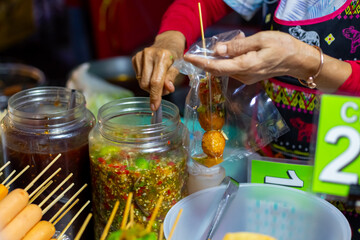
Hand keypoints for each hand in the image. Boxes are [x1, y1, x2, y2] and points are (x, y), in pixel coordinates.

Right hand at [132, 31, 185, 110]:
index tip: (154, 107)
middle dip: (154, 91)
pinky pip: (138, 77)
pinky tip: (152, 73)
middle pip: (146, 84)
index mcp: (162, 56)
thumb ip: (171, 78)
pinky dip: (145, 79)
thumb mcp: (179, 66)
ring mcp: (140, 55)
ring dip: (150, 86)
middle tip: (163, 88)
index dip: (155, 96)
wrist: (168, 41)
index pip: (156, 81)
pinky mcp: (135, 57)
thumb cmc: (175, 56)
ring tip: (158, 80)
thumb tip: (168, 89)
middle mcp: (149, 54)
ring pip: (141, 82)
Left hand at [184, 31, 304, 83]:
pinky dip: (228, 60)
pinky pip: (232, 69)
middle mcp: (243, 76)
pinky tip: (236, 49)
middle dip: (205, 60)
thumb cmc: (282, 46)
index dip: (200, 62)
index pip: (216, 67)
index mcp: (245, 66)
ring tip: (228, 43)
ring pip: (224, 69)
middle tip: (197, 51)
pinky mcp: (248, 77)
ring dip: (219, 58)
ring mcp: (246, 78)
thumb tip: (217, 49)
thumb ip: (237, 46)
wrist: (298, 60)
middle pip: (217, 69)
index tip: (187, 57)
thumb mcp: (260, 40)